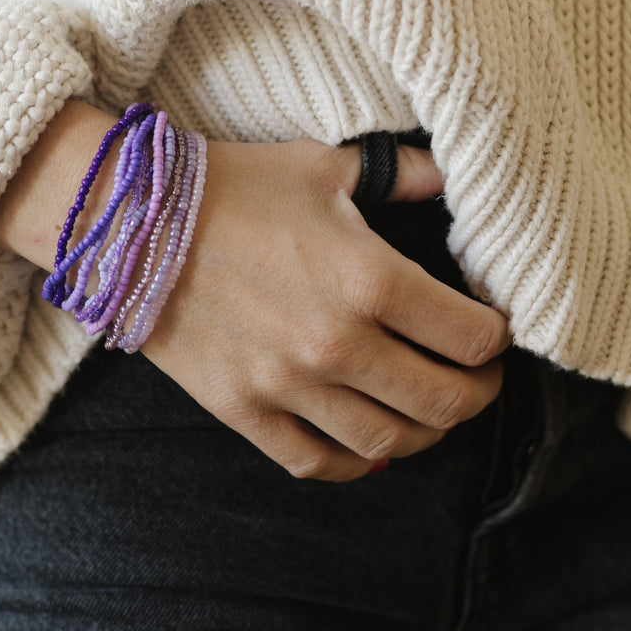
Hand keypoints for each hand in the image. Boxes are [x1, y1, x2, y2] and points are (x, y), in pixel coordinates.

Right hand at [139, 133, 509, 480]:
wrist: (131, 221)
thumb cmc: (233, 185)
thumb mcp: (325, 166)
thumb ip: (403, 174)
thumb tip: (455, 174)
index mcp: (370, 279)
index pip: (472, 337)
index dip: (498, 338)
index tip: (494, 330)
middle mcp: (338, 343)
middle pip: (444, 401)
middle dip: (478, 394)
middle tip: (480, 378)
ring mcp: (289, 386)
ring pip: (389, 442)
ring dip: (425, 433)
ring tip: (430, 411)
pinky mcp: (244, 411)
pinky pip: (316, 463)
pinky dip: (354, 465)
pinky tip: (369, 447)